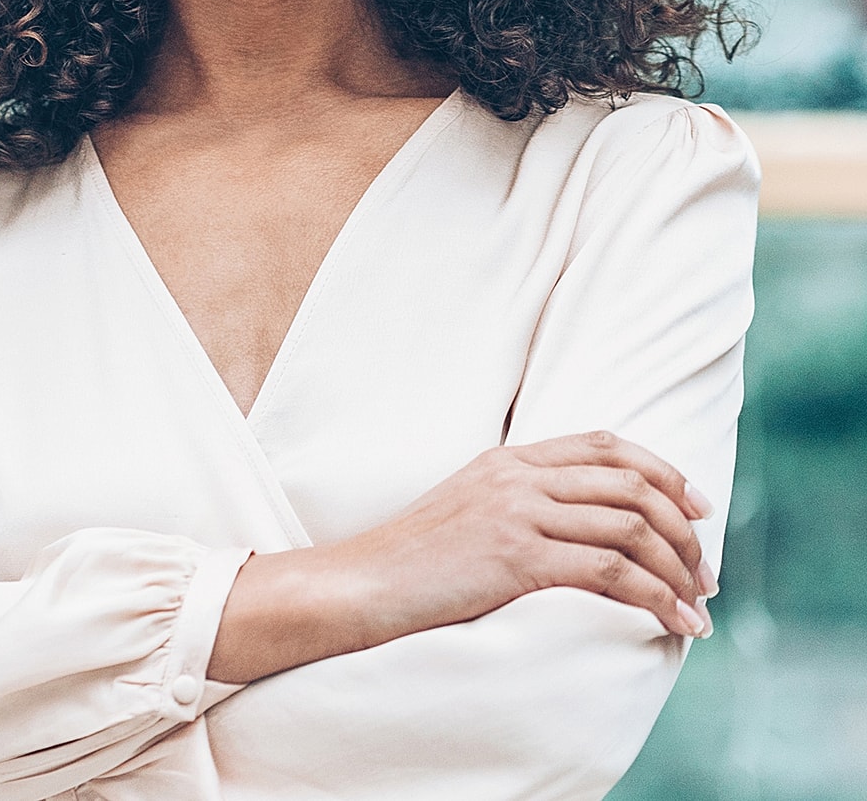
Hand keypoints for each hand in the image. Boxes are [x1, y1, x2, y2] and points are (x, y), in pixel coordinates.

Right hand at [343, 429, 715, 644]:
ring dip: (677, 570)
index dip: (662, 470)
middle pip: (629, 482)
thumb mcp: (469, 513)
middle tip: (706, 573)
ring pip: (628, 526)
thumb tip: (583, 531)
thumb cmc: (413, 563)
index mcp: (508, 458)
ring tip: (698, 607)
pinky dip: (654, 597)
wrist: (360, 584)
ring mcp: (517, 512)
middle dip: (683, 527)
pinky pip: (608, 570)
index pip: (603, 444)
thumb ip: (520, 504)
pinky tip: (674, 623)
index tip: (699, 506)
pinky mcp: (515, 557)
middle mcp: (518, 476)